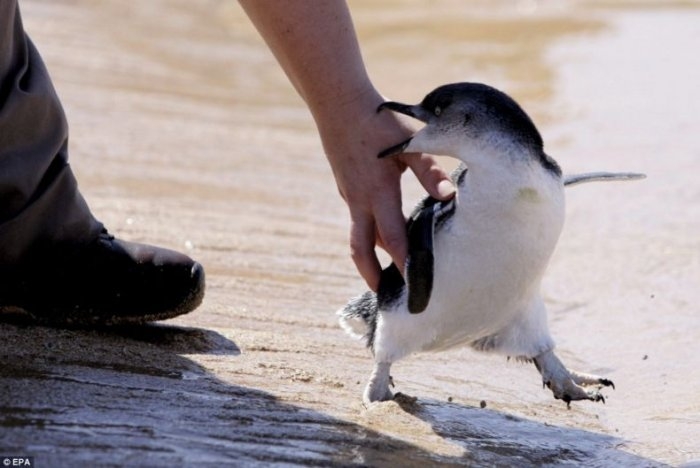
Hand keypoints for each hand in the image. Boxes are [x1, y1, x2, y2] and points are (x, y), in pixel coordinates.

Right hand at [318, 90, 454, 290]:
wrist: (339, 104)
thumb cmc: (379, 121)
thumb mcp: (409, 144)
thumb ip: (430, 173)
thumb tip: (450, 198)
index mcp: (378, 193)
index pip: (393, 237)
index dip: (404, 262)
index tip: (414, 285)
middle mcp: (360, 201)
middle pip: (361, 249)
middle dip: (372, 274)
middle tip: (385, 294)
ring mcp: (350, 195)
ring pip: (360, 235)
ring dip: (372, 255)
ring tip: (386, 271)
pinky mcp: (346, 188)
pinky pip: (359, 218)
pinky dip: (371, 233)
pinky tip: (386, 230)